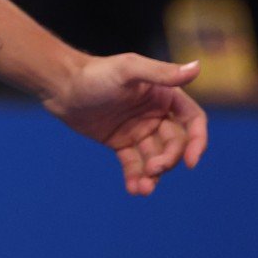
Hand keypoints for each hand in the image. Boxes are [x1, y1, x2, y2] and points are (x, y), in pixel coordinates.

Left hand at [43, 54, 208, 196]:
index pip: (193, 121)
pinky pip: (134, 164)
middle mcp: (155, 114)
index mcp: (164, 95)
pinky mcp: (120, 143)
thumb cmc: (94, 73)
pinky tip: (133, 189)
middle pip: (175, 144)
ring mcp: (138, 130)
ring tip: (143, 189)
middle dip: (168, 160)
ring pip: (155, 158)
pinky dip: (136, 177)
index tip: (191, 162)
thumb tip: (197, 67)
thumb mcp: (128, 70)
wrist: (59, 86)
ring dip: (153, 175)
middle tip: (153, 169)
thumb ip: (161, 73)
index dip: (197, 141)